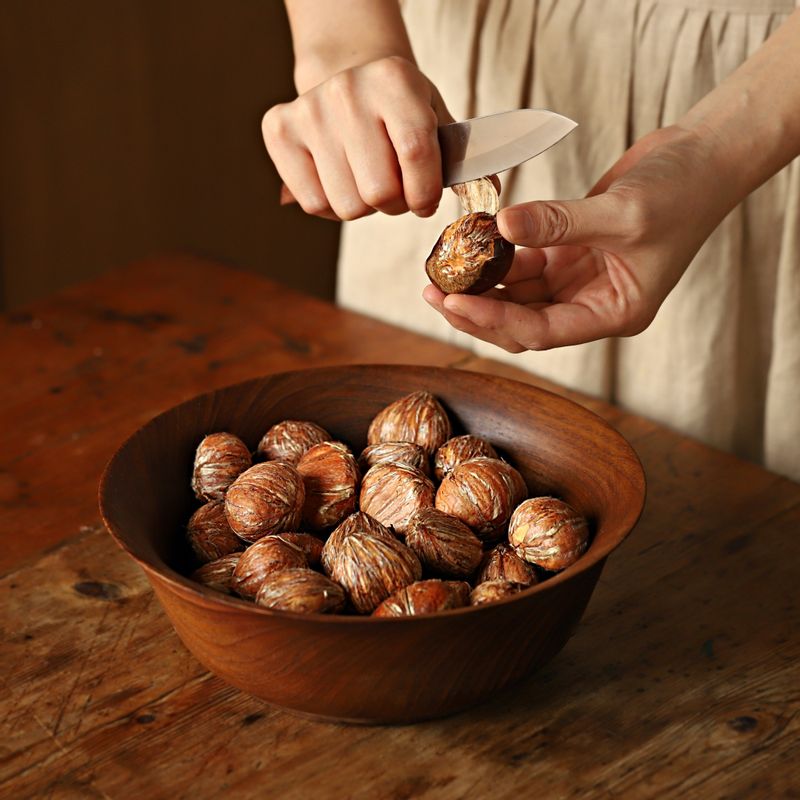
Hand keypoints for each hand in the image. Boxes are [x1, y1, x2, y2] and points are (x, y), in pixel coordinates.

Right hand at [262, 56, 452, 220]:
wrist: (347, 78)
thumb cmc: (397, 109)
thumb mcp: (434, 118)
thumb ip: (458, 156)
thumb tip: (484, 189)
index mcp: (394, 80)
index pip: (416, 154)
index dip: (425, 194)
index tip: (425, 202)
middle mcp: (346, 90)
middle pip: (379, 191)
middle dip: (394, 204)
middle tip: (394, 190)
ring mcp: (308, 110)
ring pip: (347, 206)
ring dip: (363, 207)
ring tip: (365, 180)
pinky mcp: (279, 130)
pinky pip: (314, 203)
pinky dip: (332, 206)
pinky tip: (339, 181)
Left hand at [423, 125, 736, 351]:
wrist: (704, 156)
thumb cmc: (682, 192)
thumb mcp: (623, 213)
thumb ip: (560, 223)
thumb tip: (501, 227)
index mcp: (615, 313)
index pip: (543, 331)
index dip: (496, 320)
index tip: (455, 302)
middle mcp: (593, 303)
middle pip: (522, 321)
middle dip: (477, 309)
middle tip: (433, 292)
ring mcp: (580, 278)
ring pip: (518, 293)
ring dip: (482, 282)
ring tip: (442, 267)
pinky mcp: (569, 251)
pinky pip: (524, 262)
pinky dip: (499, 254)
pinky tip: (473, 242)